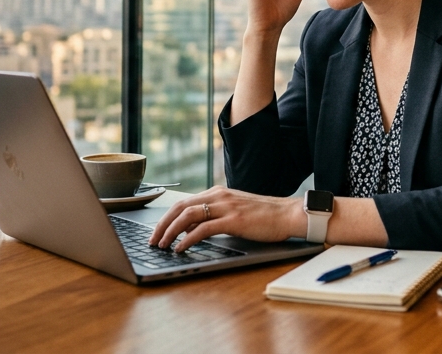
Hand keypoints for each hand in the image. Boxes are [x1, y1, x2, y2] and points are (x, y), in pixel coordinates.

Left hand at [149, 186, 304, 251]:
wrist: (289, 214)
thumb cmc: (265, 216)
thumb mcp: (235, 212)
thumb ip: (214, 216)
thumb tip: (191, 229)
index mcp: (218, 193)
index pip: (184, 202)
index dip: (167, 217)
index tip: (157, 231)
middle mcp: (219, 196)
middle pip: (180, 207)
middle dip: (162, 224)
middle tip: (152, 240)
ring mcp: (226, 207)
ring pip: (188, 216)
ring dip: (170, 231)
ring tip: (162, 245)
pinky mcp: (234, 220)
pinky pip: (203, 228)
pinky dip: (188, 238)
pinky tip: (181, 248)